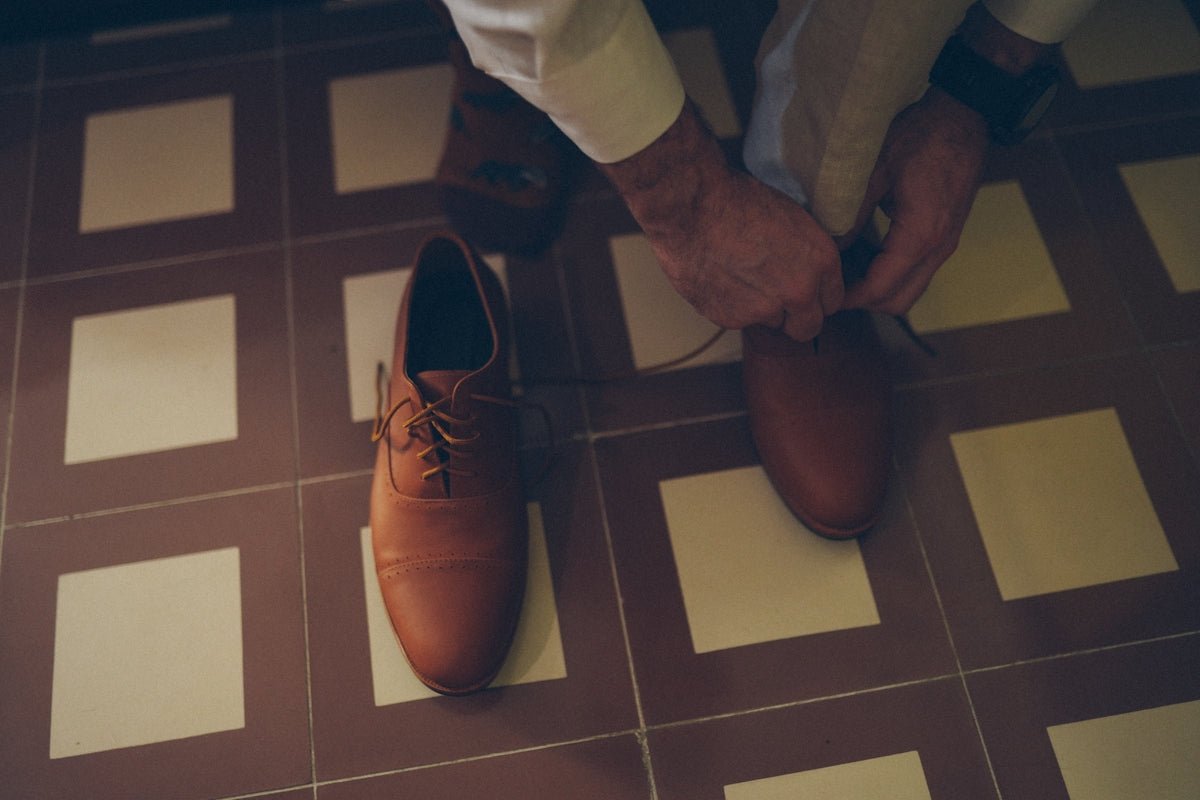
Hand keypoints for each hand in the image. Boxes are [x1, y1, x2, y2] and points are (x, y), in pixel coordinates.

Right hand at [602, 102, 842, 341]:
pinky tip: (718, 279)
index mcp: (821, 262)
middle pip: (808, 327)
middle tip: (775, 300)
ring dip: (759, 310)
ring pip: (770, 324)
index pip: (833, 301)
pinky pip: (737, 321)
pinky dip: (729, 306)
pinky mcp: (733, 319)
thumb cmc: (738, 199)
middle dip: (795, 318)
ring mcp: (767, 310)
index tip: (802, 293)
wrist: (693, 206)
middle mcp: (800, 291)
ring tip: (738, 278)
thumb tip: (805, 270)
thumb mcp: (791, 218)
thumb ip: (805, 255)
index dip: (816, 297)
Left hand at [841, 2, 1050, 313]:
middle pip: (898, 301)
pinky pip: (917, 271)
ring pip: (910, 289)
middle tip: (831, 285)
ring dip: (878, 288)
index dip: (849, 298)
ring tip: (845, 269)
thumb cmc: (921, 136)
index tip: (824, 294)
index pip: (881, 288)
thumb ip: (849, 212)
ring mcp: (946, 243)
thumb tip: (825, 245)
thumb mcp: (875, 170)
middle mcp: (938, 247)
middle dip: (863, 301)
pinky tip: (864, 253)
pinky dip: (891, 273)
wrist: (964, 116)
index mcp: (920, 234)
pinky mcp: (945, 236)